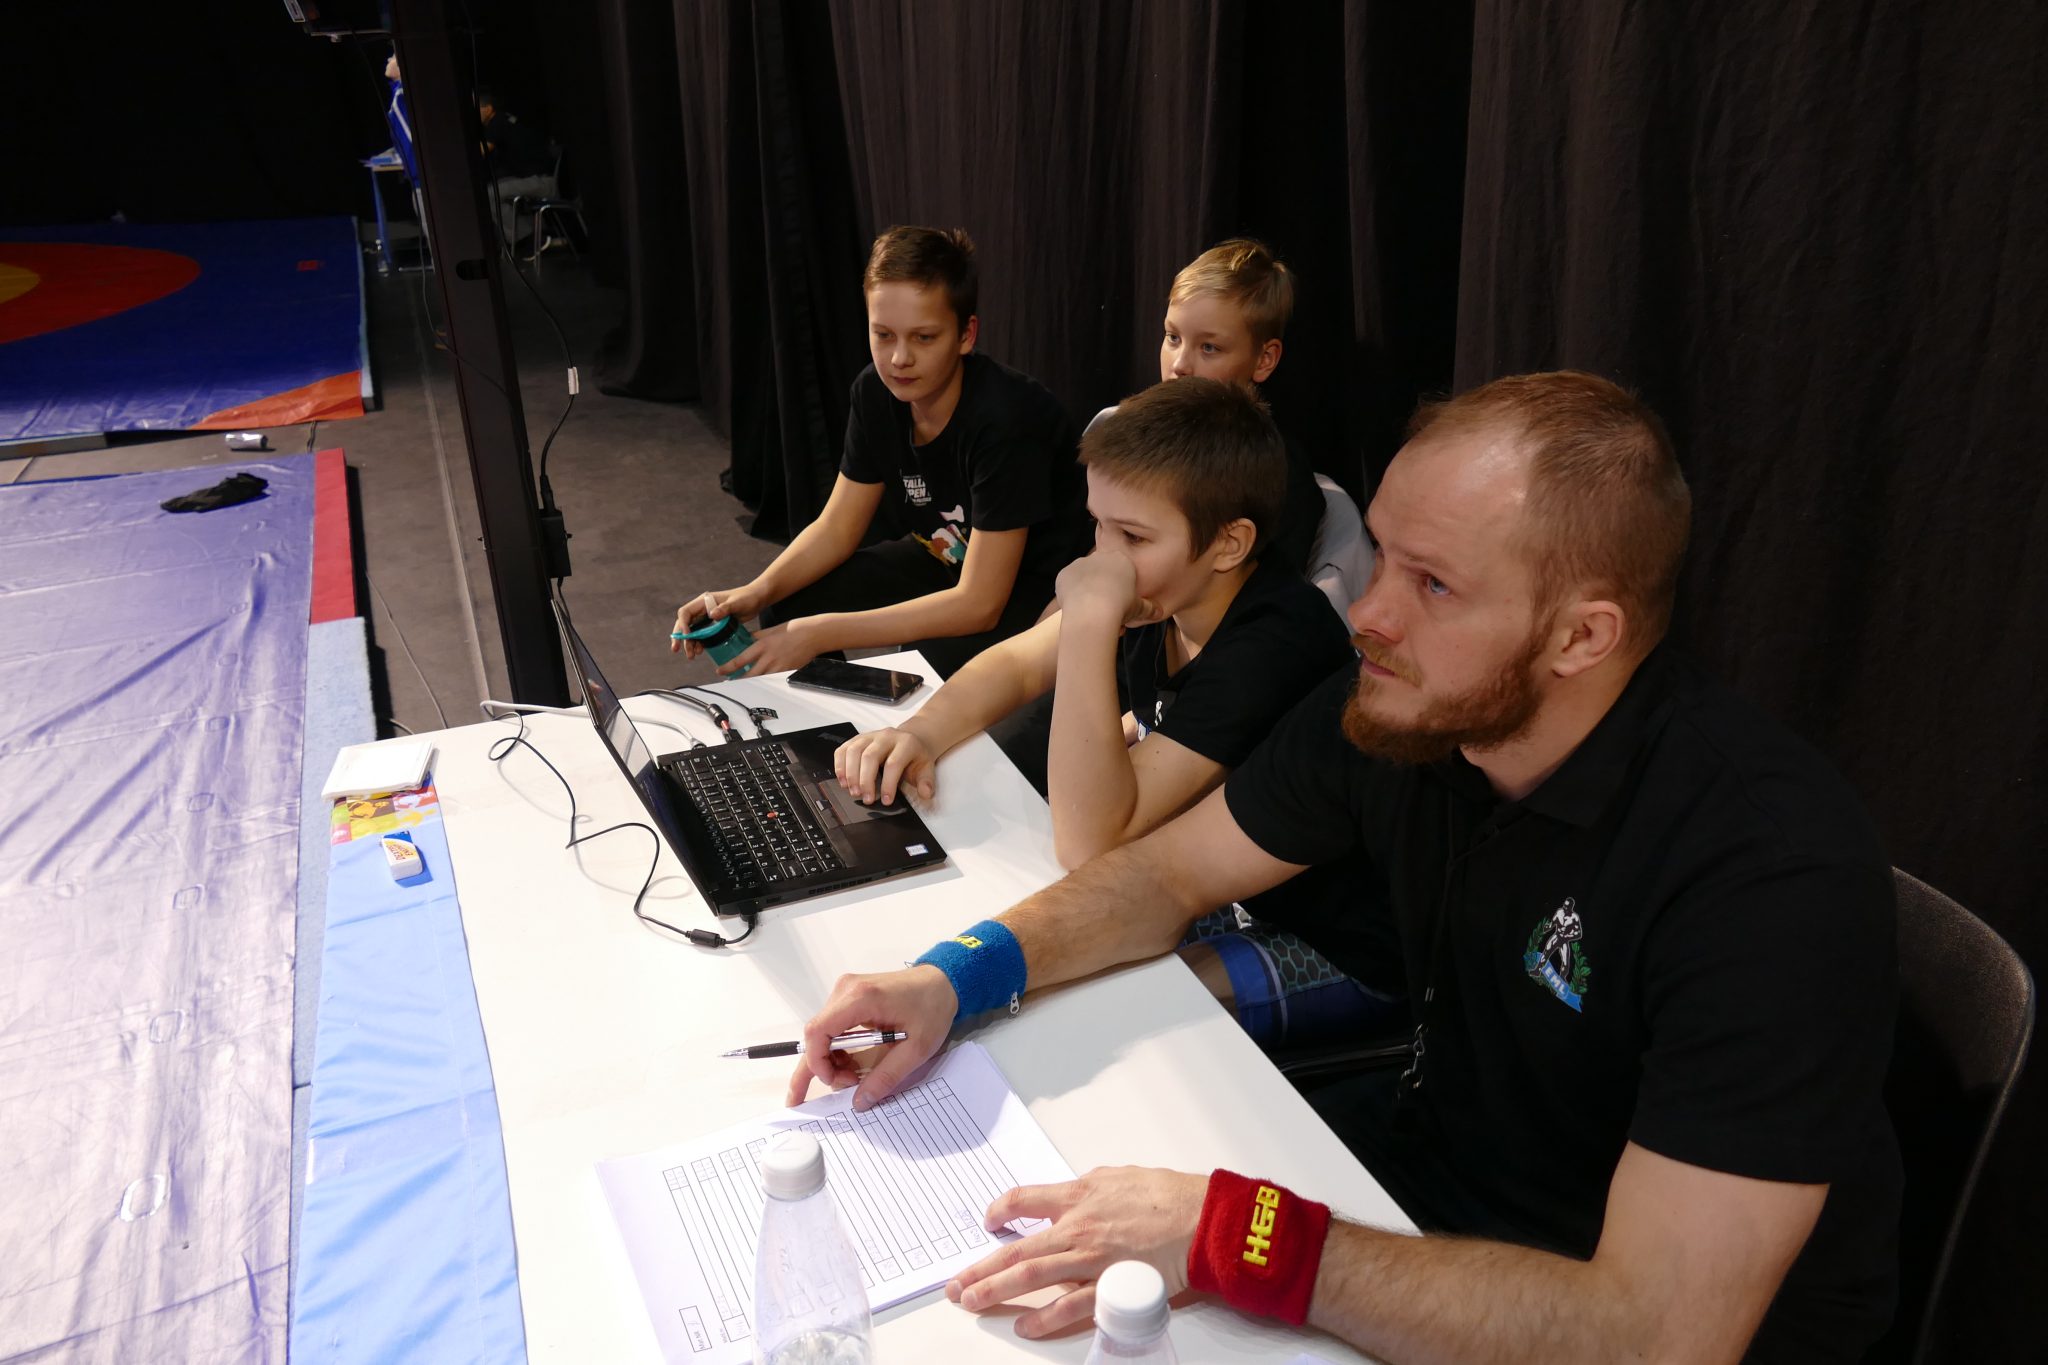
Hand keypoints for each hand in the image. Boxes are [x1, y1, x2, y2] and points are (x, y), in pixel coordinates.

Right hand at [670, 586, 759, 655]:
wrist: (756, 600)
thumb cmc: (747, 598)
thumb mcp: (737, 603)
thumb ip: (725, 608)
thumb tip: (712, 614)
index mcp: (704, 601)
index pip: (686, 612)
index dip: (682, 624)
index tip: (686, 635)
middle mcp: (703, 609)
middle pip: (685, 623)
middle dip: (680, 636)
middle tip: (676, 649)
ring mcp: (707, 618)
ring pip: (693, 631)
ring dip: (690, 643)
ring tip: (691, 656)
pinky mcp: (714, 625)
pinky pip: (702, 635)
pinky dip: (699, 643)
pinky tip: (700, 651)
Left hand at [717, 619, 822, 676]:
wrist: (812, 635)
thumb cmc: (792, 630)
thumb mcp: (769, 630)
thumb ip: (756, 637)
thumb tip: (744, 640)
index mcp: (762, 646)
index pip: (740, 660)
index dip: (728, 668)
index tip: (720, 671)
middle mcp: (768, 659)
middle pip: (748, 675)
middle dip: (737, 680)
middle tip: (729, 682)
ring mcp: (779, 667)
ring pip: (760, 680)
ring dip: (751, 683)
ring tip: (743, 684)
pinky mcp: (787, 672)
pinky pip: (773, 680)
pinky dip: (766, 682)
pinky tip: (761, 683)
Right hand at [785, 965, 957, 1109]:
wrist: (942, 981)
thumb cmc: (932, 1008)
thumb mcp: (916, 1048)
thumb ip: (887, 1076)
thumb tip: (860, 1101)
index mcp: (860, 998)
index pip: (818, 1031)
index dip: (817, 1061)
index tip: (836, 1081)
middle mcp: (846, 990)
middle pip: (815, 1033)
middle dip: (820, 1066)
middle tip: (829, 1090)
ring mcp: (846, 991)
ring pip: (821, 1032)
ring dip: (829, 1059)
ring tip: (851, 1077)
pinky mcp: (849, 996)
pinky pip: (831, 1026)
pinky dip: (836, 1048)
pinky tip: (851, 1062)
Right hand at [835, 727, 936, 803]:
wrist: (911, 739)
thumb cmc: (916, 757)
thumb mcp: (926, 768)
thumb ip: (927, 782)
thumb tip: (926, 794)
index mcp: (906, 743)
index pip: (893, 763)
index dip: (888, 784)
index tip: (886, 801)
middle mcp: (886, 736)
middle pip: (870, 756)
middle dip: (865, 780)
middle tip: (866, 799)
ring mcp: (870, 736)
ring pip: (854, 751)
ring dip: (850, 774)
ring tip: (853, 792)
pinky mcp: (857, 739)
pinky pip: (844, 749)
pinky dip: (840, 765)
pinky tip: (843, 780)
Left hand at [946, 1166, 1207, 1338]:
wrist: (1202, 1219)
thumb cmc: (1168, 1195)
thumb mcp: (1119, 1177)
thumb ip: (1090, 1187)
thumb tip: (1073, 1194)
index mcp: (1079, 1195)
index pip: (1024, 1199)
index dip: (1000, 1210)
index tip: (988, 1221)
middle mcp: (1077, 1227)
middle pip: (1017, 1249)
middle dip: (982, 1267)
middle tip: (957, 1283)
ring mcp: (1091, 1259)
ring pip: (1032, 1276)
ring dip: (997, 1291)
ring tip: (972, 1302)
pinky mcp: (1110, 1285)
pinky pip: (1070, 1307)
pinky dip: (1044, 1318)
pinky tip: (1025, 1325)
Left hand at [1055, 552, 1158, 630]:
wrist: (1092, 611)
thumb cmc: (1120, 607)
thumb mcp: (1139, 608)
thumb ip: (1149, 608)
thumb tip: (1159, 613)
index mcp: (1121, 560)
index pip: (1120, 569)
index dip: (1120, 586)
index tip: (1120, 601)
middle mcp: (1100, 557)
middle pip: (1101, 571)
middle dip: (1103, 587)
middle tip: (1106, 608)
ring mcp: (1080, 563)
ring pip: (1084, 577)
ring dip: (1087, 590)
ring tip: (1091, 611)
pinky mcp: (1064, 573)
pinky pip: (1068, 584)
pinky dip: (1071, 594)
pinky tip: (1077, 607)